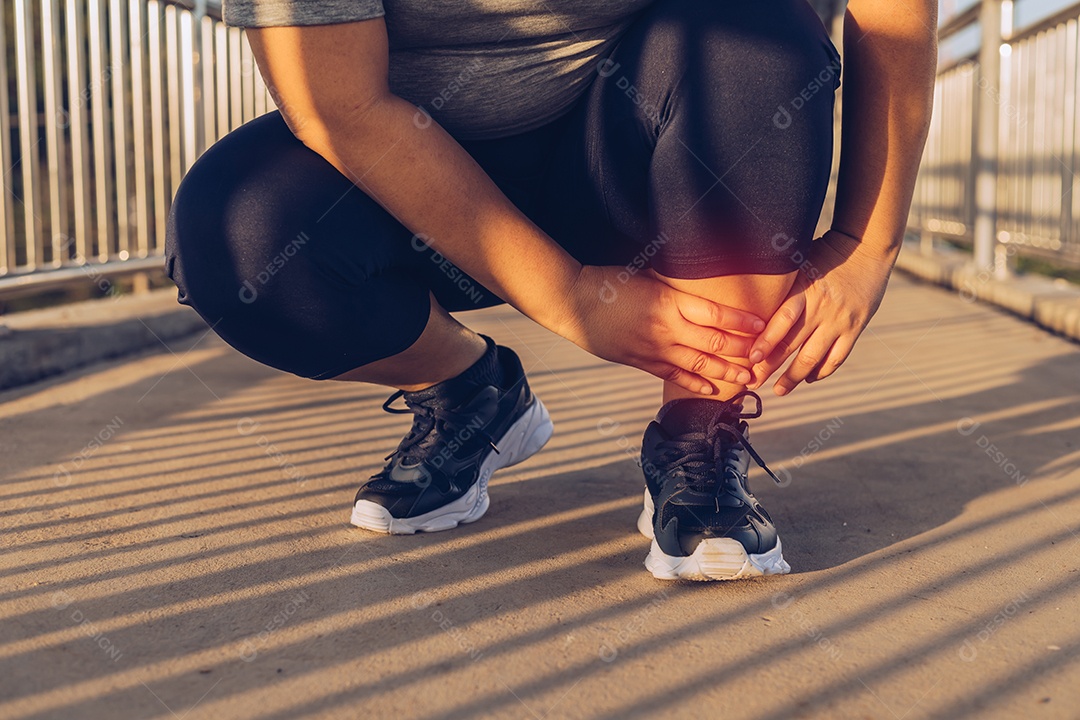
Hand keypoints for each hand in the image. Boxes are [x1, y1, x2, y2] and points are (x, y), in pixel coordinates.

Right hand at [557, 266, 765, 394]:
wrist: (574, 303)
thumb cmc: (610, 282)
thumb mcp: (648, 277)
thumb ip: (675, 289)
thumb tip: (706, 291)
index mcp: (669, 301)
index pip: (715, 314)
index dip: (742, 322)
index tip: (762, 325)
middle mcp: (665, 328)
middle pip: (713, 343)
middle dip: (742, 351)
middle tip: (764, 356)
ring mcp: (653, 349)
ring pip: (698, 364)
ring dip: (726, 372)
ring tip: (748, 377)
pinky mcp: (641, 362)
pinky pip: (673, 376)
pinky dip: (694, 383)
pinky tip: (711, 389)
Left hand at [747, 230, 895, 395]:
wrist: (868, 249)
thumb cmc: (825, 252)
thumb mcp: (800, 262)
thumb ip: (781, 284)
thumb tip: (751, 297)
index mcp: (805, 290)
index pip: (782, 321)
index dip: (766, 342)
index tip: (750, 359)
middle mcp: (822, 308)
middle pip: (793, 345)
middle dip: (770, 367)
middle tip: (753, 382)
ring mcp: (840, 321)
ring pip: (814, 357)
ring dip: (795, 377)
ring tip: (779, 390)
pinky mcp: (856, 328)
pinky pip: (837, 357)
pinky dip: (822, 371)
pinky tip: (809, 378)